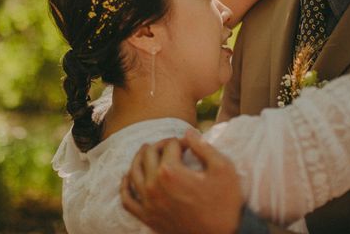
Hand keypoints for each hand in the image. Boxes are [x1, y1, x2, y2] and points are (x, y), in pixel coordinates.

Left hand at [120, 129, 242, 233]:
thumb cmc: (225, 203)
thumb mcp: (223, 169)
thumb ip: (203, 146)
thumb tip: (188, 132)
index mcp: (171, 171)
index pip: (170, 144)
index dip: (181, 141)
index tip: (190, 145)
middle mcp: (154, 185)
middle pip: (149, 153)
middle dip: (161, 144)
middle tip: (172, 145)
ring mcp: (148, 202)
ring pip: (133, 172)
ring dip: (139, 158)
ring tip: (146, 151)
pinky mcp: (147, 217)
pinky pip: (127, 199)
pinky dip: (125, 186)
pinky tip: (128, 177)